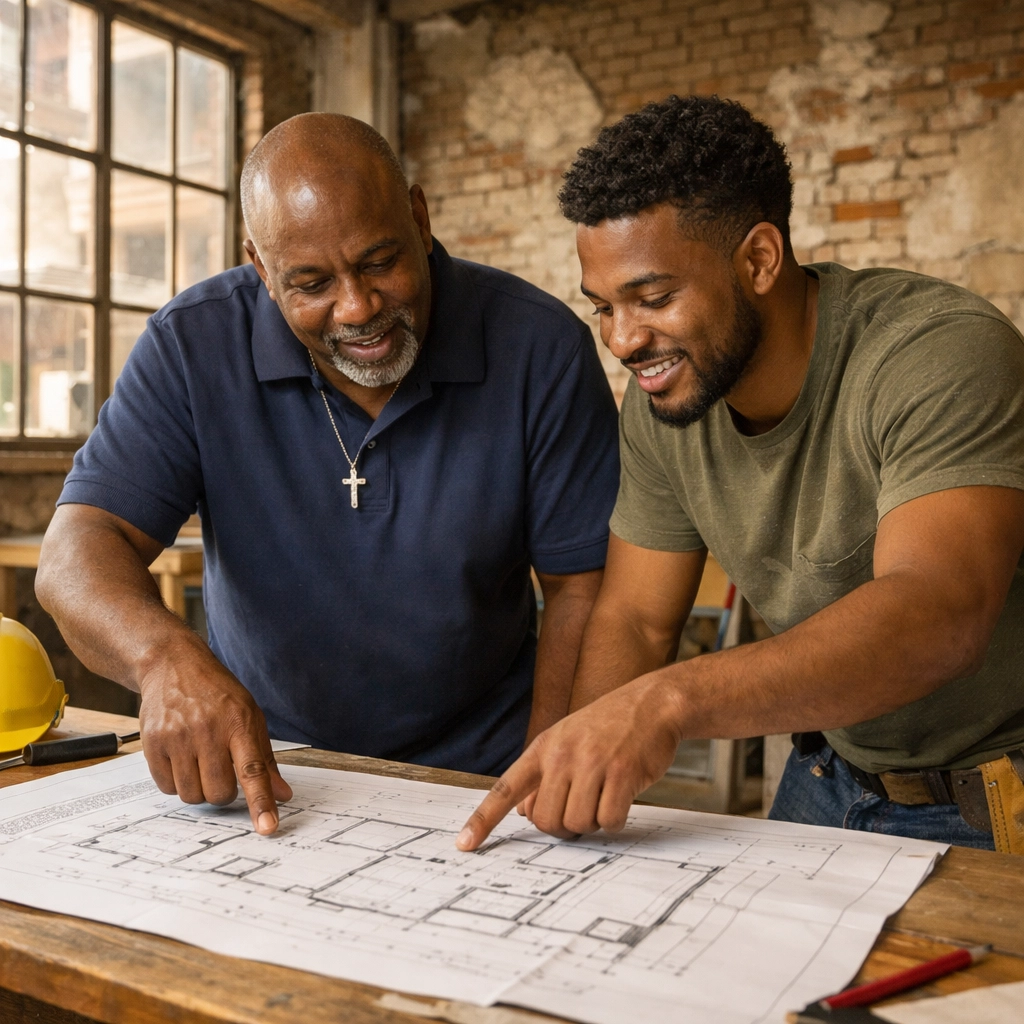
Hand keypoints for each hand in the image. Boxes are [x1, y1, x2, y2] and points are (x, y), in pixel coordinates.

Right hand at [138, 640, 291, 834]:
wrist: (173, 666)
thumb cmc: (217, 693)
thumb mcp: (249, 716)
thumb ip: (265, 758)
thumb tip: (283, 794)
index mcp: (238, 723)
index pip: (253, 770)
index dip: (261, 802)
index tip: (267, 827)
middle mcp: (207, 730)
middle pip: (219, 792)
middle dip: (224, 792)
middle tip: (222, 771)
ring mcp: (177, 737)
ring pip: (192, 795)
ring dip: (199, 789)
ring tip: (200, 762)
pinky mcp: (153, 743)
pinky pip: (167, 788)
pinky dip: (176, 782)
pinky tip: (181, 759)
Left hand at [456, 675, 682, 849]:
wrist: (652, 704)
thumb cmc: (609, 726)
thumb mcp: (567, 740)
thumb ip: (544, 775)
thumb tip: (524, 813)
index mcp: (544, 748)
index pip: (505, 788)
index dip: (483, 820)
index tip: (464, 845)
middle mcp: (562, 755)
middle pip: (546, 821)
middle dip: (563, 826)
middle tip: (581, 809)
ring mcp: (592, 763)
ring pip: (577, 824)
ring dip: (593, 822)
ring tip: (604, 796)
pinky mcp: (621, 773)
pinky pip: (609, 820)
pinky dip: (616, 820)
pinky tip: (622, 797)